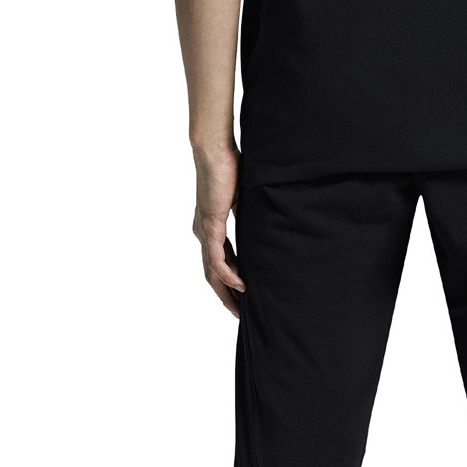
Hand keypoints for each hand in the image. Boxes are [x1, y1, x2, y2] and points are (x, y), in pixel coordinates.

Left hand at [192, 143, 244, 317]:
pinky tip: (241, 286)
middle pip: (212, 275)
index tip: (243, 297)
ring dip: (226, 293)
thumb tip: (263, 226)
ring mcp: (205, 231)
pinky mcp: (210, 226)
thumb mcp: (242, 199)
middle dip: (226, 297)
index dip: (230, 282)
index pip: (218, 263)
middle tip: (240, 315)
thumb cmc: (228, 167)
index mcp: (209, 227)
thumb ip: (247, 216)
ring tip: (240, 309)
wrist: (214, 151)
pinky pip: (217, 259)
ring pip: (212, 272)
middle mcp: (203, 233)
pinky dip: (228, 274)